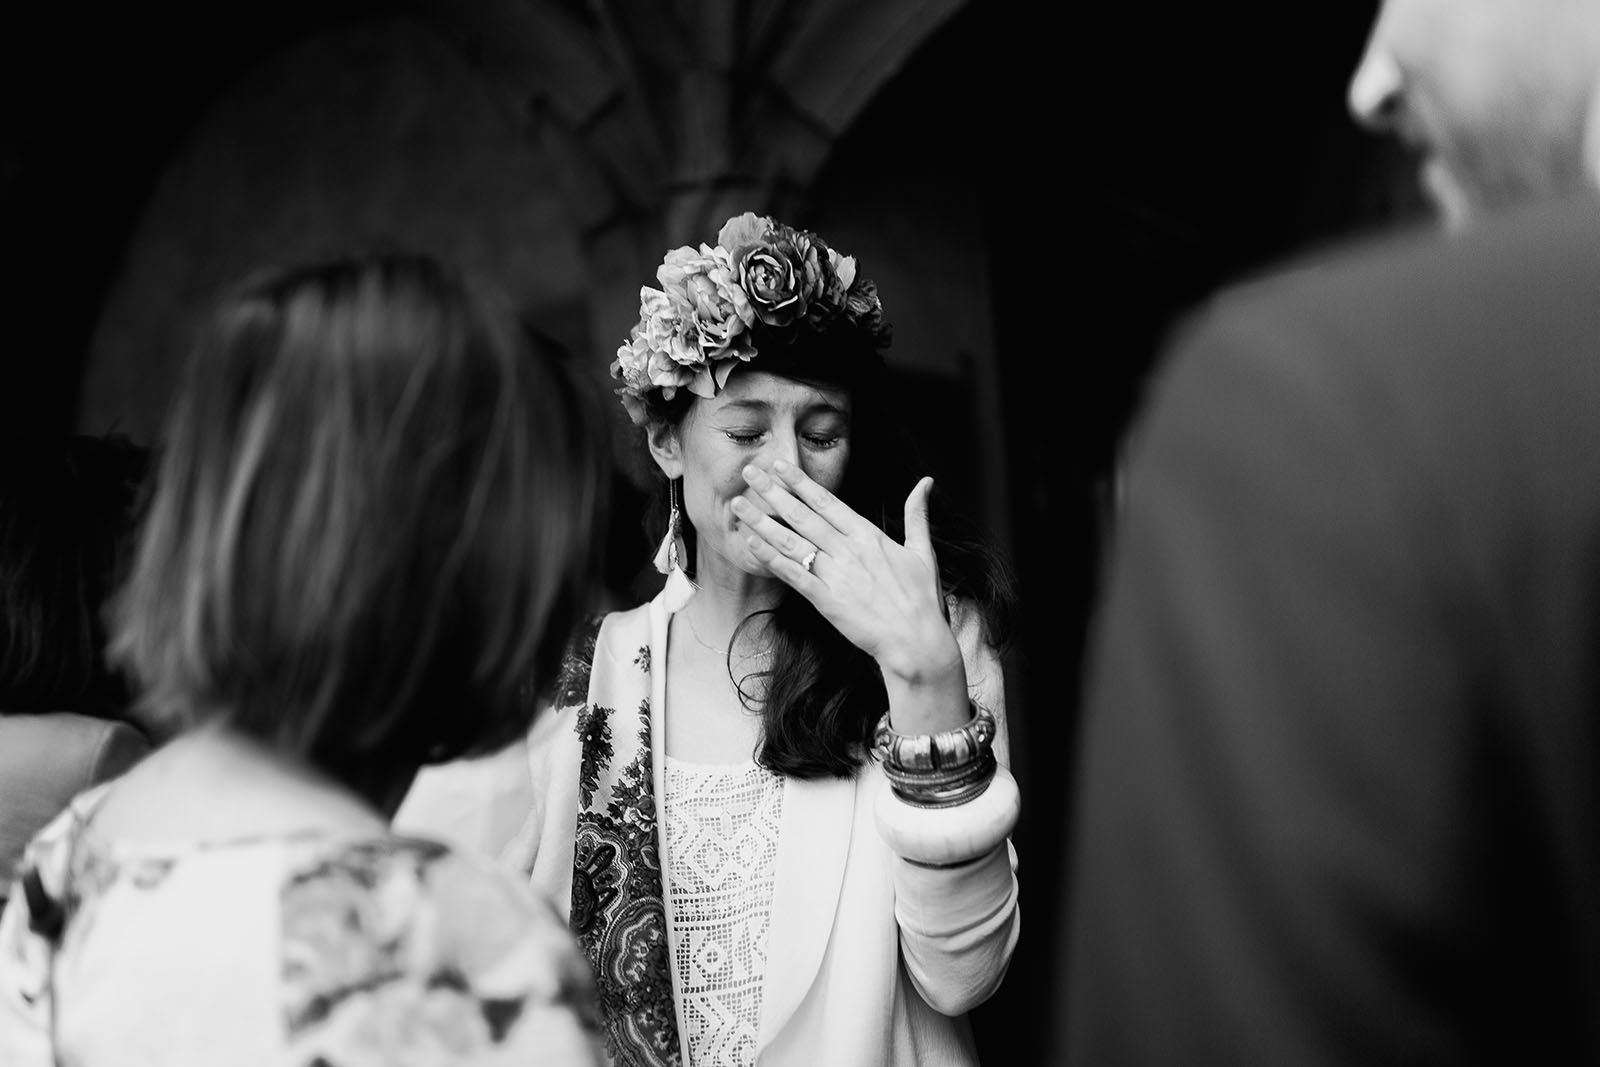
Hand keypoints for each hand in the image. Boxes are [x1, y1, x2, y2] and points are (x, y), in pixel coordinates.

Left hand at [732, 460, 965, 712]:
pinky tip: (753, 543)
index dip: (800, 482)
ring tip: (739, 505)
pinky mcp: (826, 601)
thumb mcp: (922, 551)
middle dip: (773, 492)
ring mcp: (835, 575)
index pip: (827, 501)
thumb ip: (917, 515)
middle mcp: (848, 550)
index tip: (779, 465)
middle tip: (749, 473)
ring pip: (791, 542)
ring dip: (762, 522)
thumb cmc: (922, 599)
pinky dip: (772, 558)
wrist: (917, 641)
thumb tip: (926, 482)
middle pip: (803, 515)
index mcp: (868, 535)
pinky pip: (793, 575)